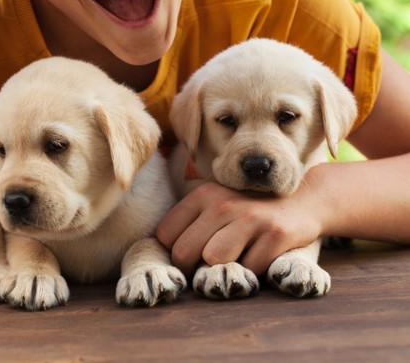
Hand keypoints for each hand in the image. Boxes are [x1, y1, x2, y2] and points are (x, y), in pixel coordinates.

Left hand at [156, 181, 322, 275]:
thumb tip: (164, 254)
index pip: (165, 235)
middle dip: (192, 269)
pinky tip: (260, 258)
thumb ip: (190, 222)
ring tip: (235, 261)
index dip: (174, 253)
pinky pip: (249, 269)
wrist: (303, 199)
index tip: (190, 257)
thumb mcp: (215, 203)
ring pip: (214, 260)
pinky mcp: (276, 234)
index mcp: (202, 195)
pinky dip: (252, 273)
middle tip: (209, 269)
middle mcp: (222, 204)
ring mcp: (250, 218)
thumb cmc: (249, 209)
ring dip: (223, 270)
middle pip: (184, 253)